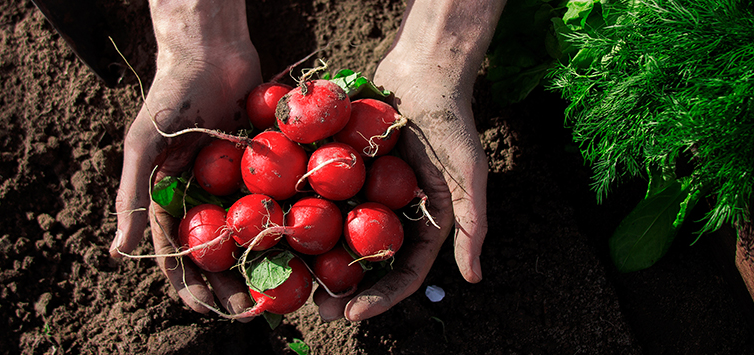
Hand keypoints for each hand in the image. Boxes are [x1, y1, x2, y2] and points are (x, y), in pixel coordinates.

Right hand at [109, 0, 261, 317]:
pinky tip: (306, 248)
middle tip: (252, 309)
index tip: (206, 309)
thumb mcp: (144, 146)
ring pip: (252, 233)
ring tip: (282, 289)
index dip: (190, 284)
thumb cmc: (170, 96)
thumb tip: (119, 253)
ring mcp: (238, 184)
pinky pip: (278, 200)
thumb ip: (134, 196)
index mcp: (172, 199)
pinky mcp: (267, 167)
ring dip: (264, 263)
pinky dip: (289, 224)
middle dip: (233, 283)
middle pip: (220, 251)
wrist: (211, 52)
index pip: (179, 252)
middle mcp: (206, 197)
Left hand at [314, 0, 503, 320]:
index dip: (380, 298)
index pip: (403, 273)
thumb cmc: (451, 123)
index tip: (353, 315)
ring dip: (317, 263)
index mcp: (421, 224)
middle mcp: (391, 215)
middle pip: (365, 264)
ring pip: (337, 237)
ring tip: (293, 283)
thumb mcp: (469, 175)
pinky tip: (280, 232)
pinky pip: (320, 198)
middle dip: (342, 291)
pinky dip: (303, 216)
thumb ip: (473, 224)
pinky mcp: (341, 171)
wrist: (423, 72)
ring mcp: (364, 194)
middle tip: (317, 311)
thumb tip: (474, 279)